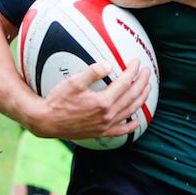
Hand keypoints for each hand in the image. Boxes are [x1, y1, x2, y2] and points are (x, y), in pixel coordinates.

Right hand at [27, 61, 149, 139]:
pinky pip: (120, 131)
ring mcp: (105, 125)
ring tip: (148, 89)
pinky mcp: (100, 132)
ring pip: (130, 111)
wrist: (47, 122)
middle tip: (148, 72)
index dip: (133, 71)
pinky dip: (131, 126)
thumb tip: (109, 64)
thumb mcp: (73, 82)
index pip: (124, 83)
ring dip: (141, 99)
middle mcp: (107, 115)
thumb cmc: (58, 100)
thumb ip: (92, 72)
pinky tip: (137, 122)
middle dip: (142, 82)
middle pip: (132, 97)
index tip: (137, 62)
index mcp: (103, 101)